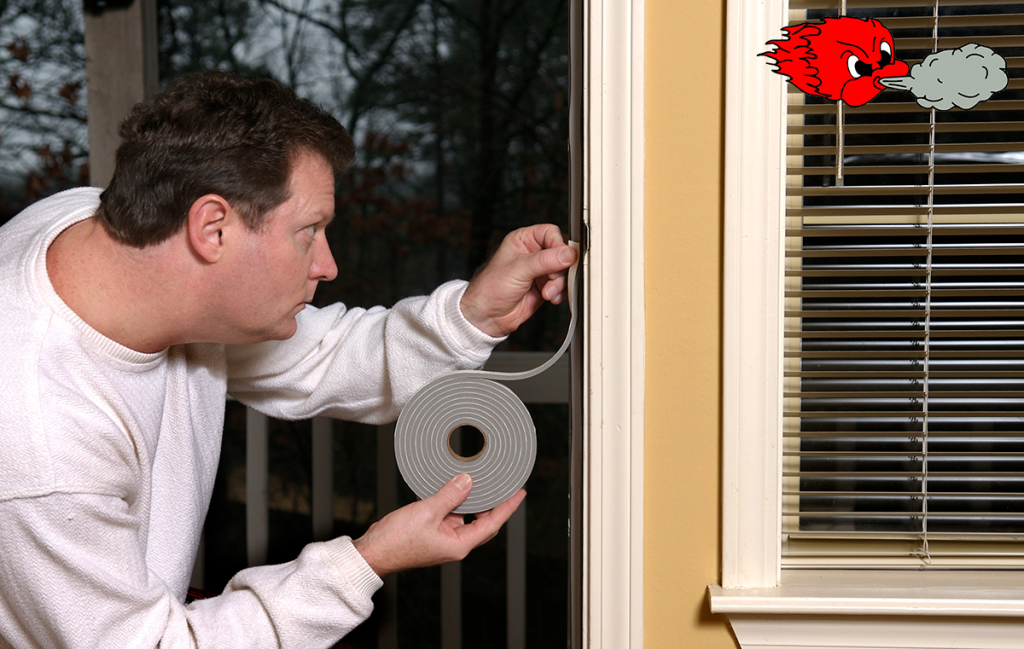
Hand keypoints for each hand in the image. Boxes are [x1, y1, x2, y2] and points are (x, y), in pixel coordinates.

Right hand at [352, 473, 525, 576]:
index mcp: (459, 545)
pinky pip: (445, 513)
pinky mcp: (429, 532)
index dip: (507, 507)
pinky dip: (448, 500)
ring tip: (473, 479)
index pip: (492, 523)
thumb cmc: (396, 542)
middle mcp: (453, 543)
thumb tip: (467, 481)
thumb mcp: (427, 513)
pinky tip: (445, 485)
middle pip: (481, 521)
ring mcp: (441, 538)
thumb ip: (449, 496)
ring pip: (462, 515)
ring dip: (466, 498)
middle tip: (500, 484)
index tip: (519, 493)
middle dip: (491, 502)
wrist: (372, 552)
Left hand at [460, 224, 577, 337]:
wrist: (488, 316)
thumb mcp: (518, 270)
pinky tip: (549, 297)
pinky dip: (560, 292)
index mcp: (523, 240)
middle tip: (552, 278)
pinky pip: (562, 285)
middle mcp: (533, 253)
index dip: (559, 245)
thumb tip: (568, 254)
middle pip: (562, 252)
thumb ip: (544, 260)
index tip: (562, 259)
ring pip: (564, 270)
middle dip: (560, 268)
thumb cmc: (491, 289)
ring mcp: (540, 270)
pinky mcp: (545, 286)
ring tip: (547, 292)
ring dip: (560, 283)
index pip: (551, 233)